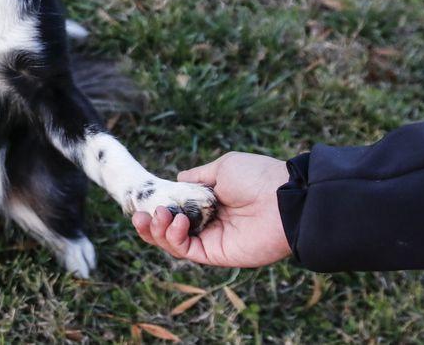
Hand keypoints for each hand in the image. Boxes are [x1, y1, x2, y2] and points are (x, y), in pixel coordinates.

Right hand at [131, 152, 291, 267]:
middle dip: (149, 224)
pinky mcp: (217, 255)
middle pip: (169, 230)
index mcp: (209, 202)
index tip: (141, 201)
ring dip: (158, 231)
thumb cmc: (257, 177)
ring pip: (173, 243)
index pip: (175, 210)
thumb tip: (176, 180)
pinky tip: (177, 221)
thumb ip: (197, 177)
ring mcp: (212, 240)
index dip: (156, 207)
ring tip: (160, 215)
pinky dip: (175, 238)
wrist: (285, 198)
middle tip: (139, 215)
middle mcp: (208, 223)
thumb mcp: (222, 168)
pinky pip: (187, 251)